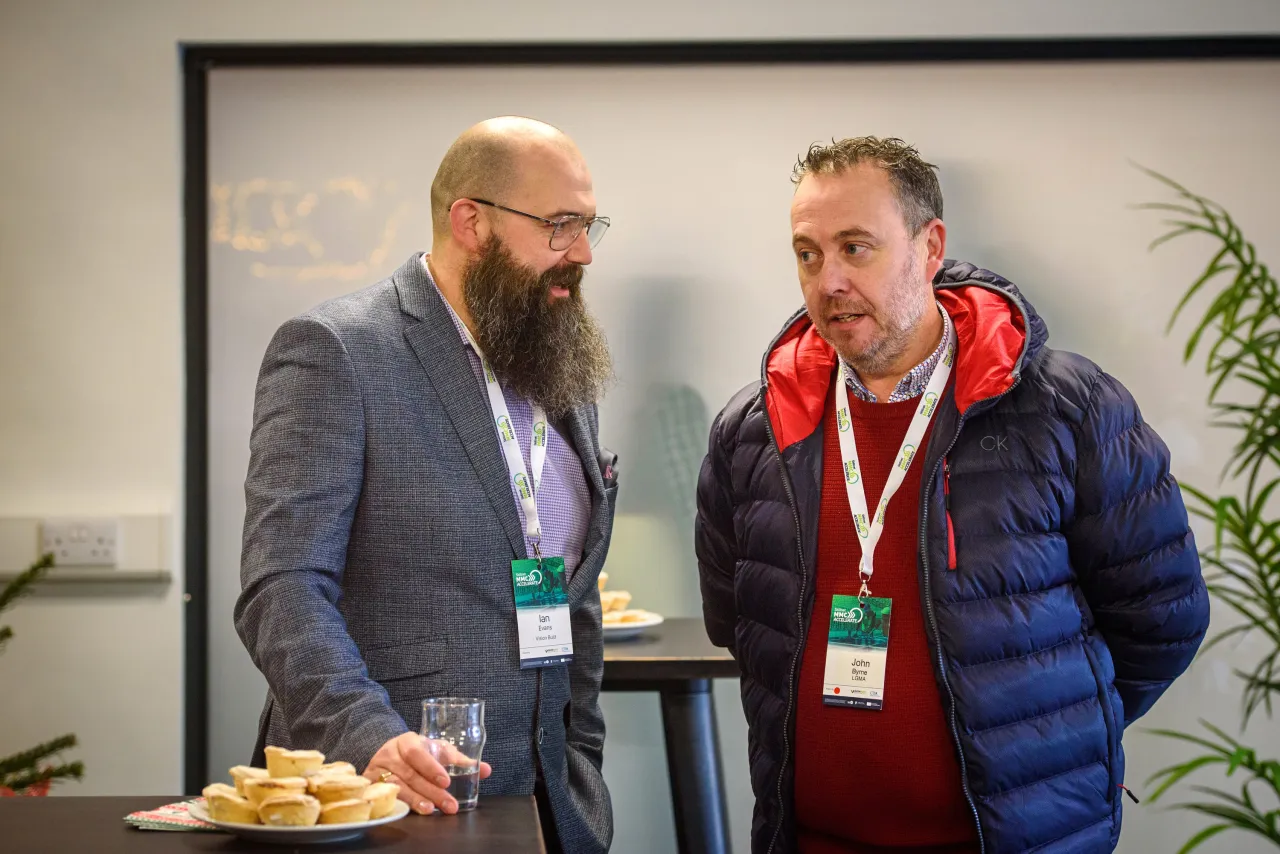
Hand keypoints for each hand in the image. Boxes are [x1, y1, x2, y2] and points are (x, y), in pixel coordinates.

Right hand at [363, 732, 491, 814]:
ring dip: (415, 800)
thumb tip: (486, 770)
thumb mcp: (436, 750)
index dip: (430, 767)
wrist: (387, 752)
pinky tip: (411, 811)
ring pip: (397, 787)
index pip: (417, 753)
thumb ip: (460, 760)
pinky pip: (385, 796)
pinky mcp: (371, 783)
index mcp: (407, 741)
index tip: (446, 781)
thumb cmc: (417, 752)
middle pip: (410, 775)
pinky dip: (400, 804)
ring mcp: (378, 769)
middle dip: (431, 791)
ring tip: (431, 810)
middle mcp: (390, 754)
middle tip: (449, 805)